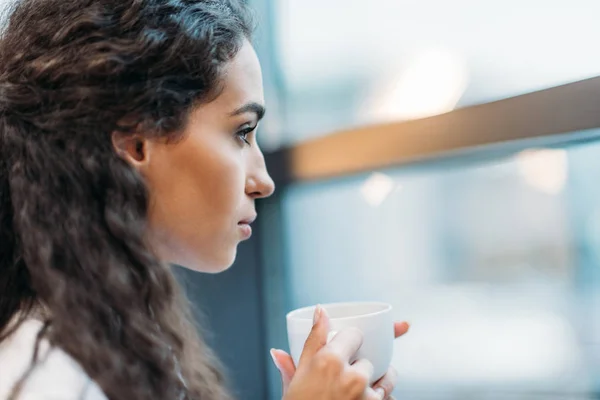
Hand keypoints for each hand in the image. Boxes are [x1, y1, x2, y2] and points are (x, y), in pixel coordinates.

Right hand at [272, 306, 408, 399]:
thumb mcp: (298, 374)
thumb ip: (313, 340)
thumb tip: (320, 311)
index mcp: (329, 361)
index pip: (355, 335)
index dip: (350, 342)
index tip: (345, 348)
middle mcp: (351, 377)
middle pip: (368, 360)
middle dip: (359, 368)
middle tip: (342, 380)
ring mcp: (367, 397)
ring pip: (385, 380)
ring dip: (377, 384)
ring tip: (356, 394)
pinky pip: (388, 399)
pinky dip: (382, 399)